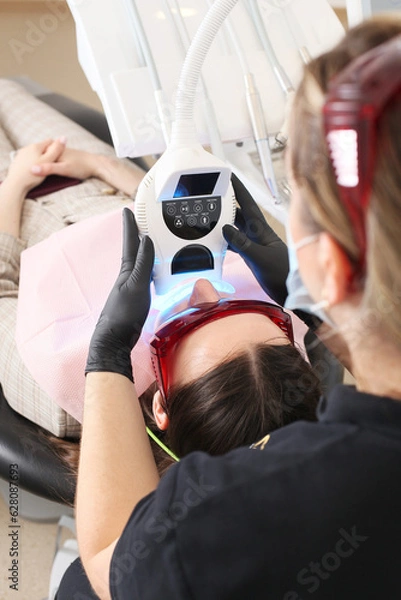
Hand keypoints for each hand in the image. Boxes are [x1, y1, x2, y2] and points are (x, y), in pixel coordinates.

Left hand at [6, 138, 65, 193]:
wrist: (15, 184)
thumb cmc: (33, 175)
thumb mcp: (48, 161)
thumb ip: (56, 150)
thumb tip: (64, 137)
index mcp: (36, 146)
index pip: (50, 141)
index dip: (56, 148)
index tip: (59, 156)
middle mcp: (27, 147)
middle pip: (41, 147)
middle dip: (47, 154)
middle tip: (51, 164)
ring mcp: (21, 154)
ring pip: (34, 153)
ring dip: (39, 158)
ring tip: (43, 169)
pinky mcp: (17, 161)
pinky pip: (28, 159)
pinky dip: (32, 163)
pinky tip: (33, 171)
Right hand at [30, 146, 96, 180]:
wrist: (97, 165)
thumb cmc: (82, 167)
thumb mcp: (64, 169)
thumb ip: (48, 169)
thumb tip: (32, 169)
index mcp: (54, 151)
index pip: (37, 153)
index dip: (29, 159)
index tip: (23, 166)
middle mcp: (57, 149)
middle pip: (42, 154)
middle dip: (35, 160)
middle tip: (26, 167)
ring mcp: (62, 152)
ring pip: (48, 156)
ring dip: (43, 161)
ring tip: (35, 170)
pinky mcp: (67, 157)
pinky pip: (55, 158)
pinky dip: (50, 163)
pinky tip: (49, 169)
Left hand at [85, 208, 153, 380]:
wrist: (115, 339)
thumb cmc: (123, 313)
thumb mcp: (135, 285)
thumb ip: (143, 264)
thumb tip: (147, 239)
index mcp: (127, 269)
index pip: (130, 241)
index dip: (129, 225)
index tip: (127, 209)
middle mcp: (128, 274)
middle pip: (135, 249)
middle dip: (138, 234)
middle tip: (143, 219)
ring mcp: (132, 285)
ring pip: (141, 262)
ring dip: (146, 250)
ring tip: (153, 239)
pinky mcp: (138, 296)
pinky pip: (148, 275)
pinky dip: (152, 268)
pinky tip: (157, 270)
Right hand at [223, 173, 288, 305]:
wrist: (293, 293)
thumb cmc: (284, 276)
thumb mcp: (261, 259)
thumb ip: (243, 244)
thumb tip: (226, 228)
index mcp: (262, 230)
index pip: (248, 204)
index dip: (238, 189)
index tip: (227, 175)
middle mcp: (258, 234)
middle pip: (239, 213)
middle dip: (226, 202)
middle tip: (210, 194)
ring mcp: (256, 244)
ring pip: (236, 228)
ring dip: (223, 221)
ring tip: (208, 215)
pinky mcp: (253, 256)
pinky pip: (235, 243)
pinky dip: (225, 241)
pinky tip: (216, 241)